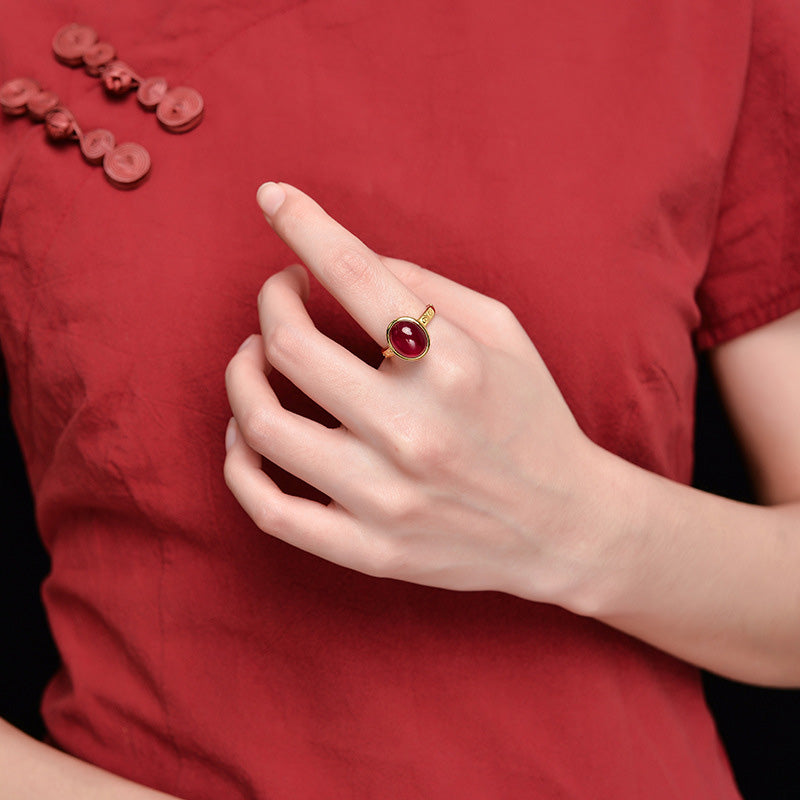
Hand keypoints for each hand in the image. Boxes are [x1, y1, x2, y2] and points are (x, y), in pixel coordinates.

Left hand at [224, 183, 609, 604]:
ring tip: (255, 356)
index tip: (273, 197)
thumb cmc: (532, 418)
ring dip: (241, 374)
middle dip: (271, 300)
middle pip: (291, 346)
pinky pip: (268, 509)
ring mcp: (387, 497)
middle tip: (282, 292)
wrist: (565, 528)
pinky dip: (238, 463)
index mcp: (454, 364)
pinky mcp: (370, 550)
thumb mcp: (504, 333)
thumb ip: (426, 287)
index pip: (355, 272)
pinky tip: (245, 435)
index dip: (301, 223)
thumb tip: (347, 259)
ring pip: (263, 425)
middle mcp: (415, 430)